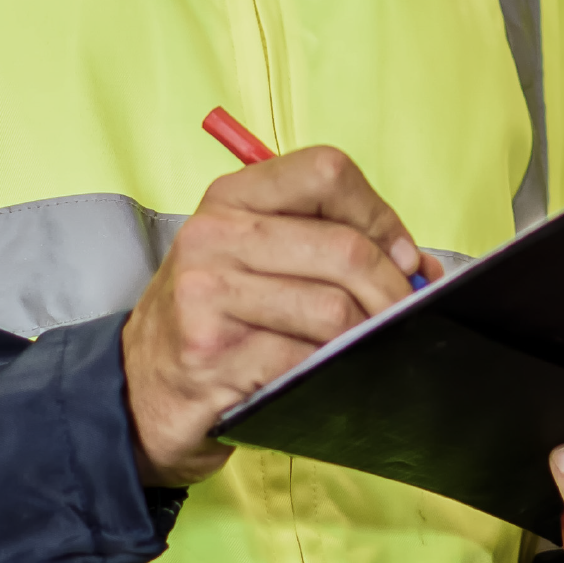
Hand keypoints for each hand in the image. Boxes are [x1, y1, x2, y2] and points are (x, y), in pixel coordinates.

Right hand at [122, 147, 442, 485]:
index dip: (380, 215)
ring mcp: (207, 293)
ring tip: (366, 350)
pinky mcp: (212, 352)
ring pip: (334, 310)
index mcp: (234, 197)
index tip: (402, 257)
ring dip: (368, 338)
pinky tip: (324, 377)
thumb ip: (331, 246)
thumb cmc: (218, 322)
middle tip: (404, 318)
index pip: (327, 172)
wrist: (141, 390)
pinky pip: (306, 360)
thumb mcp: (261, 262)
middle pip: (345, 248)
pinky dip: (333, 373)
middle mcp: (214, 235)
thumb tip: (422, 269)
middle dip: (394, 291)